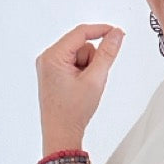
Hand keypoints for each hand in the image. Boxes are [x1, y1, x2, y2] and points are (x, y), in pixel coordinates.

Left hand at [36, 23, 123, 146]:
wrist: (61, 133)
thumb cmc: (72, 111)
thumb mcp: (95, 79)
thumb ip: (107, 53)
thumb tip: (116, 34)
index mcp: (52, 56)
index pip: (80, 33)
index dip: (101, 30)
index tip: (116, 32)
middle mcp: (47, 59)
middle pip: (80, 45)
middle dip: (92, 60)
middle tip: (92, 80)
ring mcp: (49, 67)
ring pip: (79, 55)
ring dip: (88, 68)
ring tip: (84, 87)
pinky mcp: (53, 74)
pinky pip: (73, 64)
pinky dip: (82, 73)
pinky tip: (79, 88)